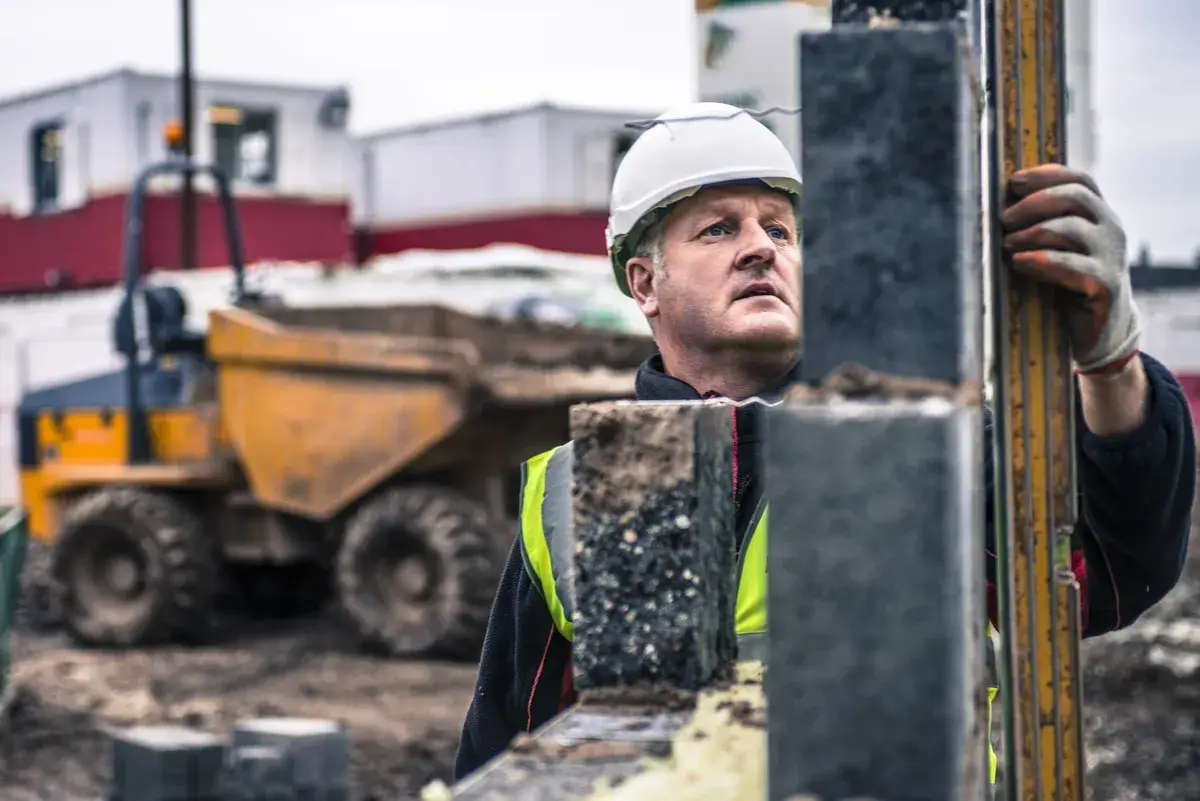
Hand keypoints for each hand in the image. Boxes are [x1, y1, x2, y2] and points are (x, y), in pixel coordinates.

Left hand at [1001, 164, 1140, 373]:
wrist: (1102, 329)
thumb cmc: (1069, 282)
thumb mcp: (1058, 247)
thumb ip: (1041, 224)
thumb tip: (998, 205)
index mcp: (1099, 215)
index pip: (1079, 180)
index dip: (1046, 175)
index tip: (1013, 182)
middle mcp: (1111, 229)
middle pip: (1074, 197)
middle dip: (1033, 204)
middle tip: (1003, 219)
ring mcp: (1111, 256)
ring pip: (1071, 228)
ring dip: (1031, 233)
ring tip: (1006, 244)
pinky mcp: (1105, 285)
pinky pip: (1072, 265)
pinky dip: (1041, 260)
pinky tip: (1019, 263)